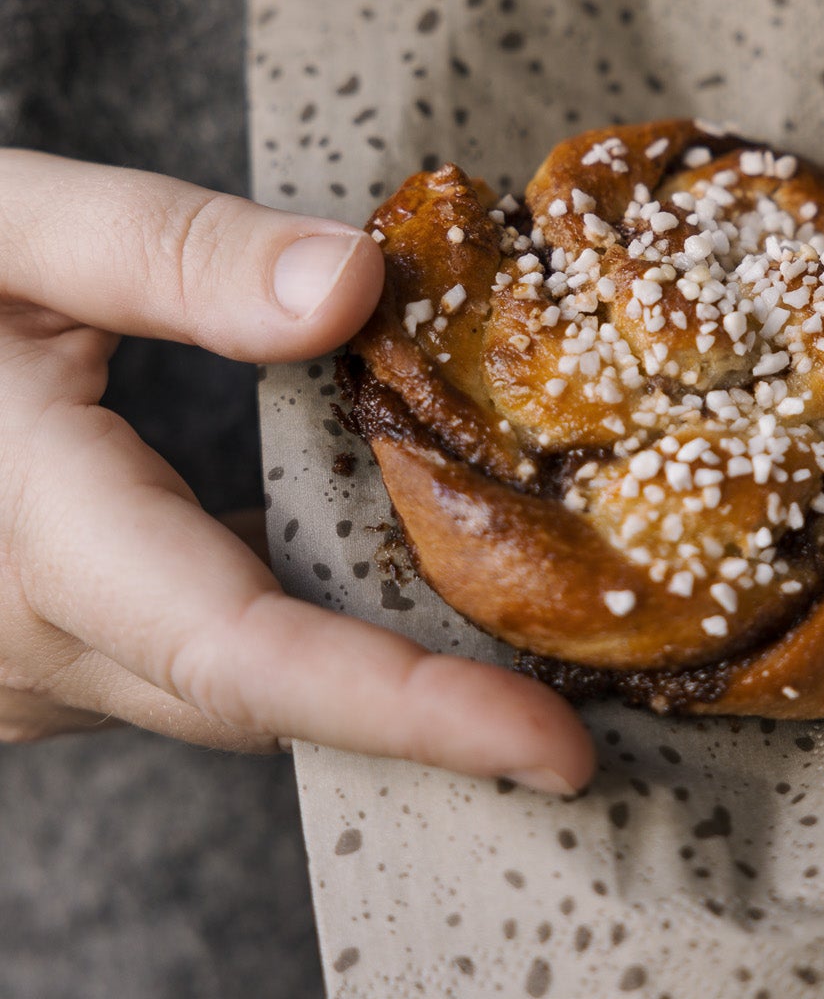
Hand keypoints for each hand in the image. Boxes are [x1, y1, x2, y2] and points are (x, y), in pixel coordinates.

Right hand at [0, 153, 593, 790]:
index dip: (404, 713)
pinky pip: (192, 674)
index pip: (245, 656)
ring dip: (373, 693)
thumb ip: (168, 252)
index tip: (551, 746)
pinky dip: (302, 654)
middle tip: (591, 711)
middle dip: (431, 725)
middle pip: (264, 708)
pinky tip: (386, 611)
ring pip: (230, 702)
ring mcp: (28, 671)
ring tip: (521, 660)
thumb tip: (362, 280)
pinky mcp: (38, 659)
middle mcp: (31, 645)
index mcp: (29, 537)